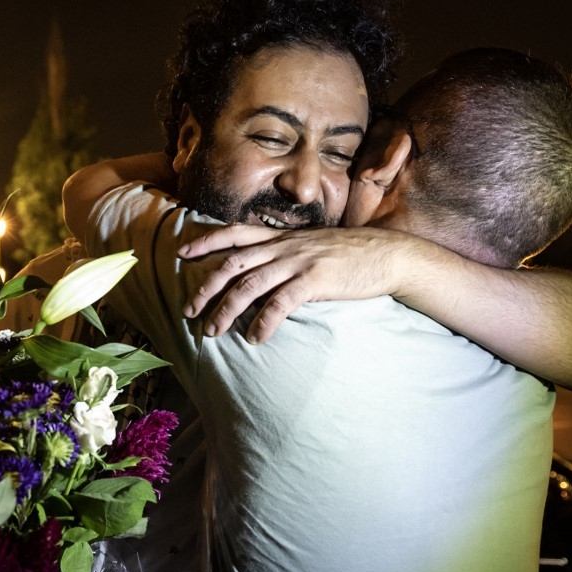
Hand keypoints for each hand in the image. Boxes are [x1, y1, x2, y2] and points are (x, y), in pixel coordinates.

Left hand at [178, 224, 411, 342]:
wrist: (389, 254)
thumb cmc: (352, 255)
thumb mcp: (313, 246)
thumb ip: (287, 254)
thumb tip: (265, 268)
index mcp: (283, 237)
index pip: (236, 234)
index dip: (207, 241)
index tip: (182, 252)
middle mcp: (285, 246)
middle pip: (234, 262)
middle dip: (206, 286)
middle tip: (189, 309)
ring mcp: (300, 261)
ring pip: (250, 284)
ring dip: (226, 309)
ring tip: (213, 331)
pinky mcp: (316, 280)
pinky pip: (281, 303)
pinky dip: (264, 321)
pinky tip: (255, 338)